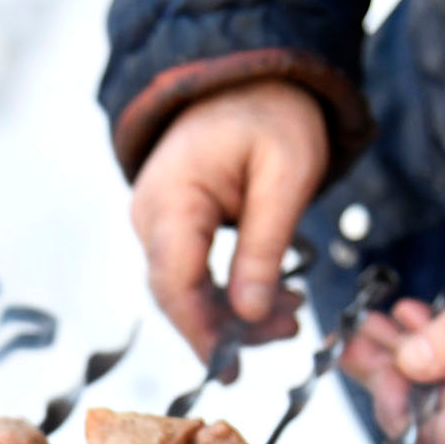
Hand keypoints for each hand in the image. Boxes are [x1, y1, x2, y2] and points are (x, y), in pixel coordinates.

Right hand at [130, 79, 327, 364]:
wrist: (249, 76)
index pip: (175, 282)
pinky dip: (230, 291)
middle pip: (177, 294)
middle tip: (290, 331)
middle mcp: (151, 214)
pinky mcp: (173, 227)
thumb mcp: (287, 176)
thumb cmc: (272, 114)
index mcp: (172, 198)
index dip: (201, 331)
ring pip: (186, 290)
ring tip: (293, 316)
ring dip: (235, 312)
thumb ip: (265, 248)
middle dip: (228, 326)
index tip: (230, 368)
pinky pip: (194, 273)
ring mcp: (157, 222)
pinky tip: (274, 298)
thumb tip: (249, 315)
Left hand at [340, 216, 444, 443]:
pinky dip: (440, 348)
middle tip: (353, 342)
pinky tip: (413, 318)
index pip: (442, 443)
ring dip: (407, 360)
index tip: (375, 372)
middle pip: (437, 419)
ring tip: (371, 324)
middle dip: (390, 381)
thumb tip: (408, 364)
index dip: (397, 415)